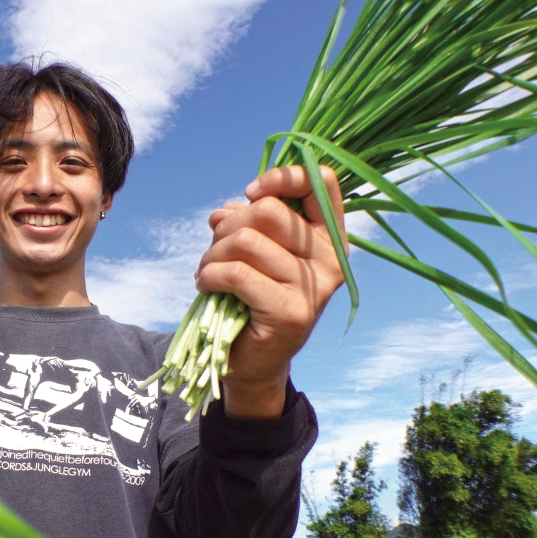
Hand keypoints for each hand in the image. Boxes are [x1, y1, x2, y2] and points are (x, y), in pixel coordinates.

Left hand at [195, 165, 345, 418]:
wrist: (255, 360)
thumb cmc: (253, 297)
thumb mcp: (254, 251)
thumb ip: (247, 223)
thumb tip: (225, 212)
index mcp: (330, 237)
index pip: (321, 181)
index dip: (280, 177)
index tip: (251, 194)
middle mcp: (331, 260)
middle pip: (268, 211)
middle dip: (228, 226)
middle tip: (217, 251)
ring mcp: (314, 287)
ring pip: (246, 241)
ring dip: (212, 254)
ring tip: (208, 272)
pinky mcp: (290, 312)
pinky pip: (236, 273)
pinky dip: (209, 275)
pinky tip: (206, 285)